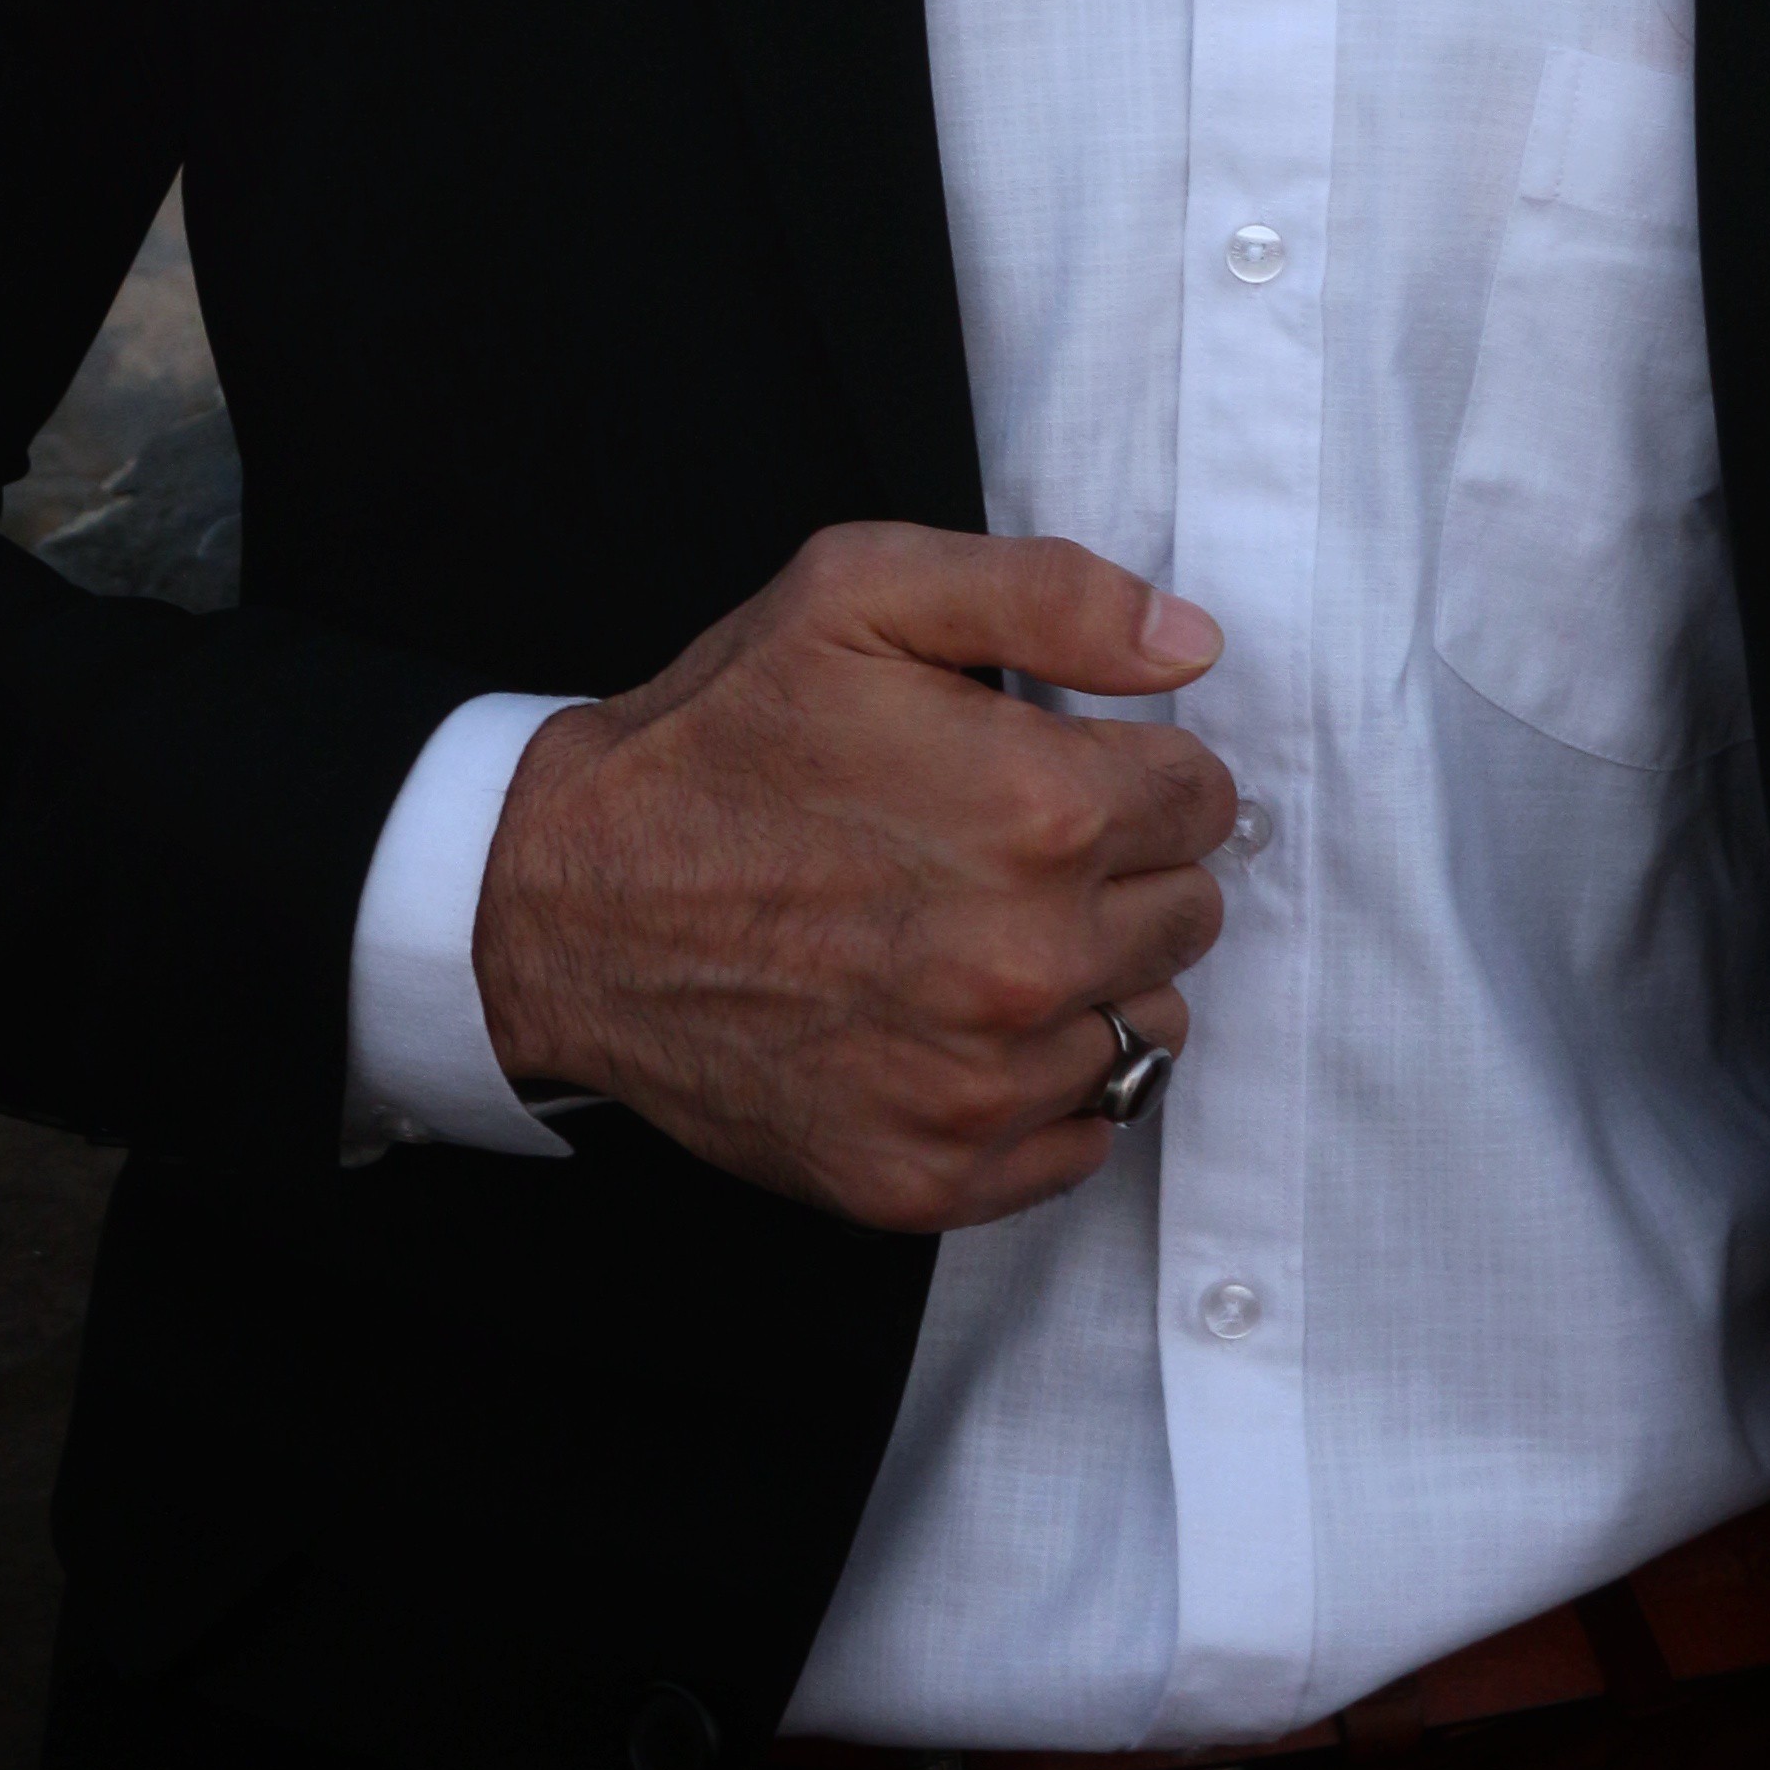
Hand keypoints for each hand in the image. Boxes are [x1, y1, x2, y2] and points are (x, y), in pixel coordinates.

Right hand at [471, 523, 1234, 1227]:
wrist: (565, 903)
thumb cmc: (718, 742)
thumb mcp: (861, 595)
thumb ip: (1051, 596)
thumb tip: (1188, 643)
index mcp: (1037, 812)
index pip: (1204, 799)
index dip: (1139, 770)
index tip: (1064, 770)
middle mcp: (1027, 963)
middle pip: (1190, 917)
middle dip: (1123, 872)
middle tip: (1010, 849)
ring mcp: (979, 1086)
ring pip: (1148, 1031)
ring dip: (1092, 983)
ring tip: (980, 935)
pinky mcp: (930, 1174)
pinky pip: (1082, 1141)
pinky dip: (1044, 1088)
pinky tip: (961, 1024)